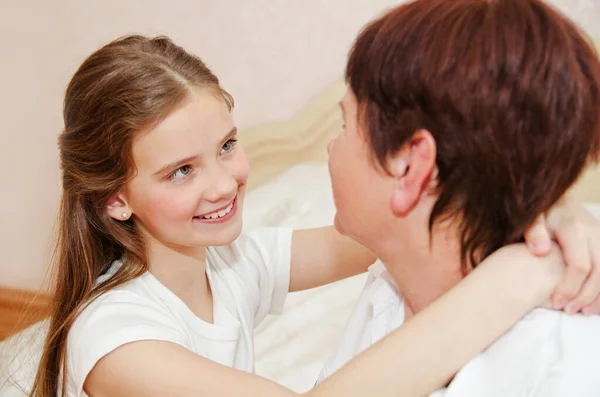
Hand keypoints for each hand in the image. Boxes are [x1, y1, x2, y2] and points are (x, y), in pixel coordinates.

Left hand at [522, 195, 599, 314]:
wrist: (553, 197)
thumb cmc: (538, 210)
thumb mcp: (530, 217)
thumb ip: (533, 232)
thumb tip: (541, 251)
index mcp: (574, 228)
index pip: (580, 265)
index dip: (570, 287)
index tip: (555, 302)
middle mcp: (593, 233)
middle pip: (598, 271)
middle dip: (585, 295)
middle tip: (568, 311)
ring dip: (599, 294)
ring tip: (583, 312)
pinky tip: (594, 302)